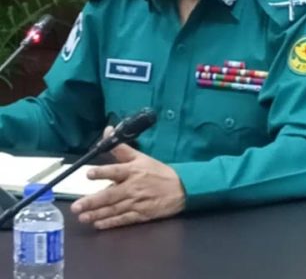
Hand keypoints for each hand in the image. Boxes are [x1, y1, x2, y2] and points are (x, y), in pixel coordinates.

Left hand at [70, 133, 185, 229]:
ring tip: (82, 217)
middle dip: (92, 201)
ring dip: (97, 214)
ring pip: (113, 209)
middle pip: (110, 195)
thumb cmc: (157, 171)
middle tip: (77, 206)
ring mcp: (136, 202)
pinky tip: (98, 224)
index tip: (89, 174)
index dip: (102, 172)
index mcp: (133, 171)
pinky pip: (122, 219)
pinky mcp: (140, 215)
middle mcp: (133, 187)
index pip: (116, 171)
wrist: (179, 189)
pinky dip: (110, 223)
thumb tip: (108, 131)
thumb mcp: (141, 157)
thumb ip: (121, 147)